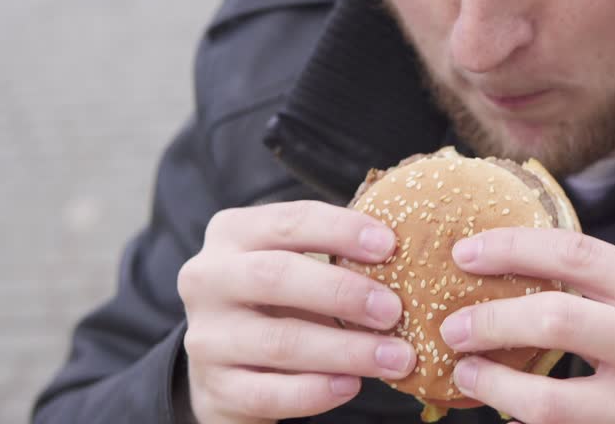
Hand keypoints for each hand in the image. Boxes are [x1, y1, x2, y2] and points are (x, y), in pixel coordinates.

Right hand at [177, 201, 417, 423]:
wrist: (225, 367)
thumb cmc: (278, 302)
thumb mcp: (296, 266)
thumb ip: (335, 255)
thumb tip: (408, 253)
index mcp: (232, 234)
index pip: (289, 221)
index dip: (340, 231)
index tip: (389, 245)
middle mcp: (208, 279)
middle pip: (276, 276)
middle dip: (343, 292)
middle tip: (394, 310)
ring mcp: (206, 337)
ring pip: (279, 342)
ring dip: (346, 350)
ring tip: (395, 357)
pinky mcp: (214, 389)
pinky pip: (268, 393)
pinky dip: (315, 391)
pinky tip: (351, 385)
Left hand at [438, 229, 614, 423]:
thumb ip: (601, 285)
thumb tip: (507, 266)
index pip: (577, 252)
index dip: (512, 248)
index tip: (466, 254)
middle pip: (557, 320)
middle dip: (491, 321)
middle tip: (453, 325)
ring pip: (551, 401)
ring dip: (494, 385)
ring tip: (467, 372)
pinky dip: (522, 417)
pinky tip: (506, 406)